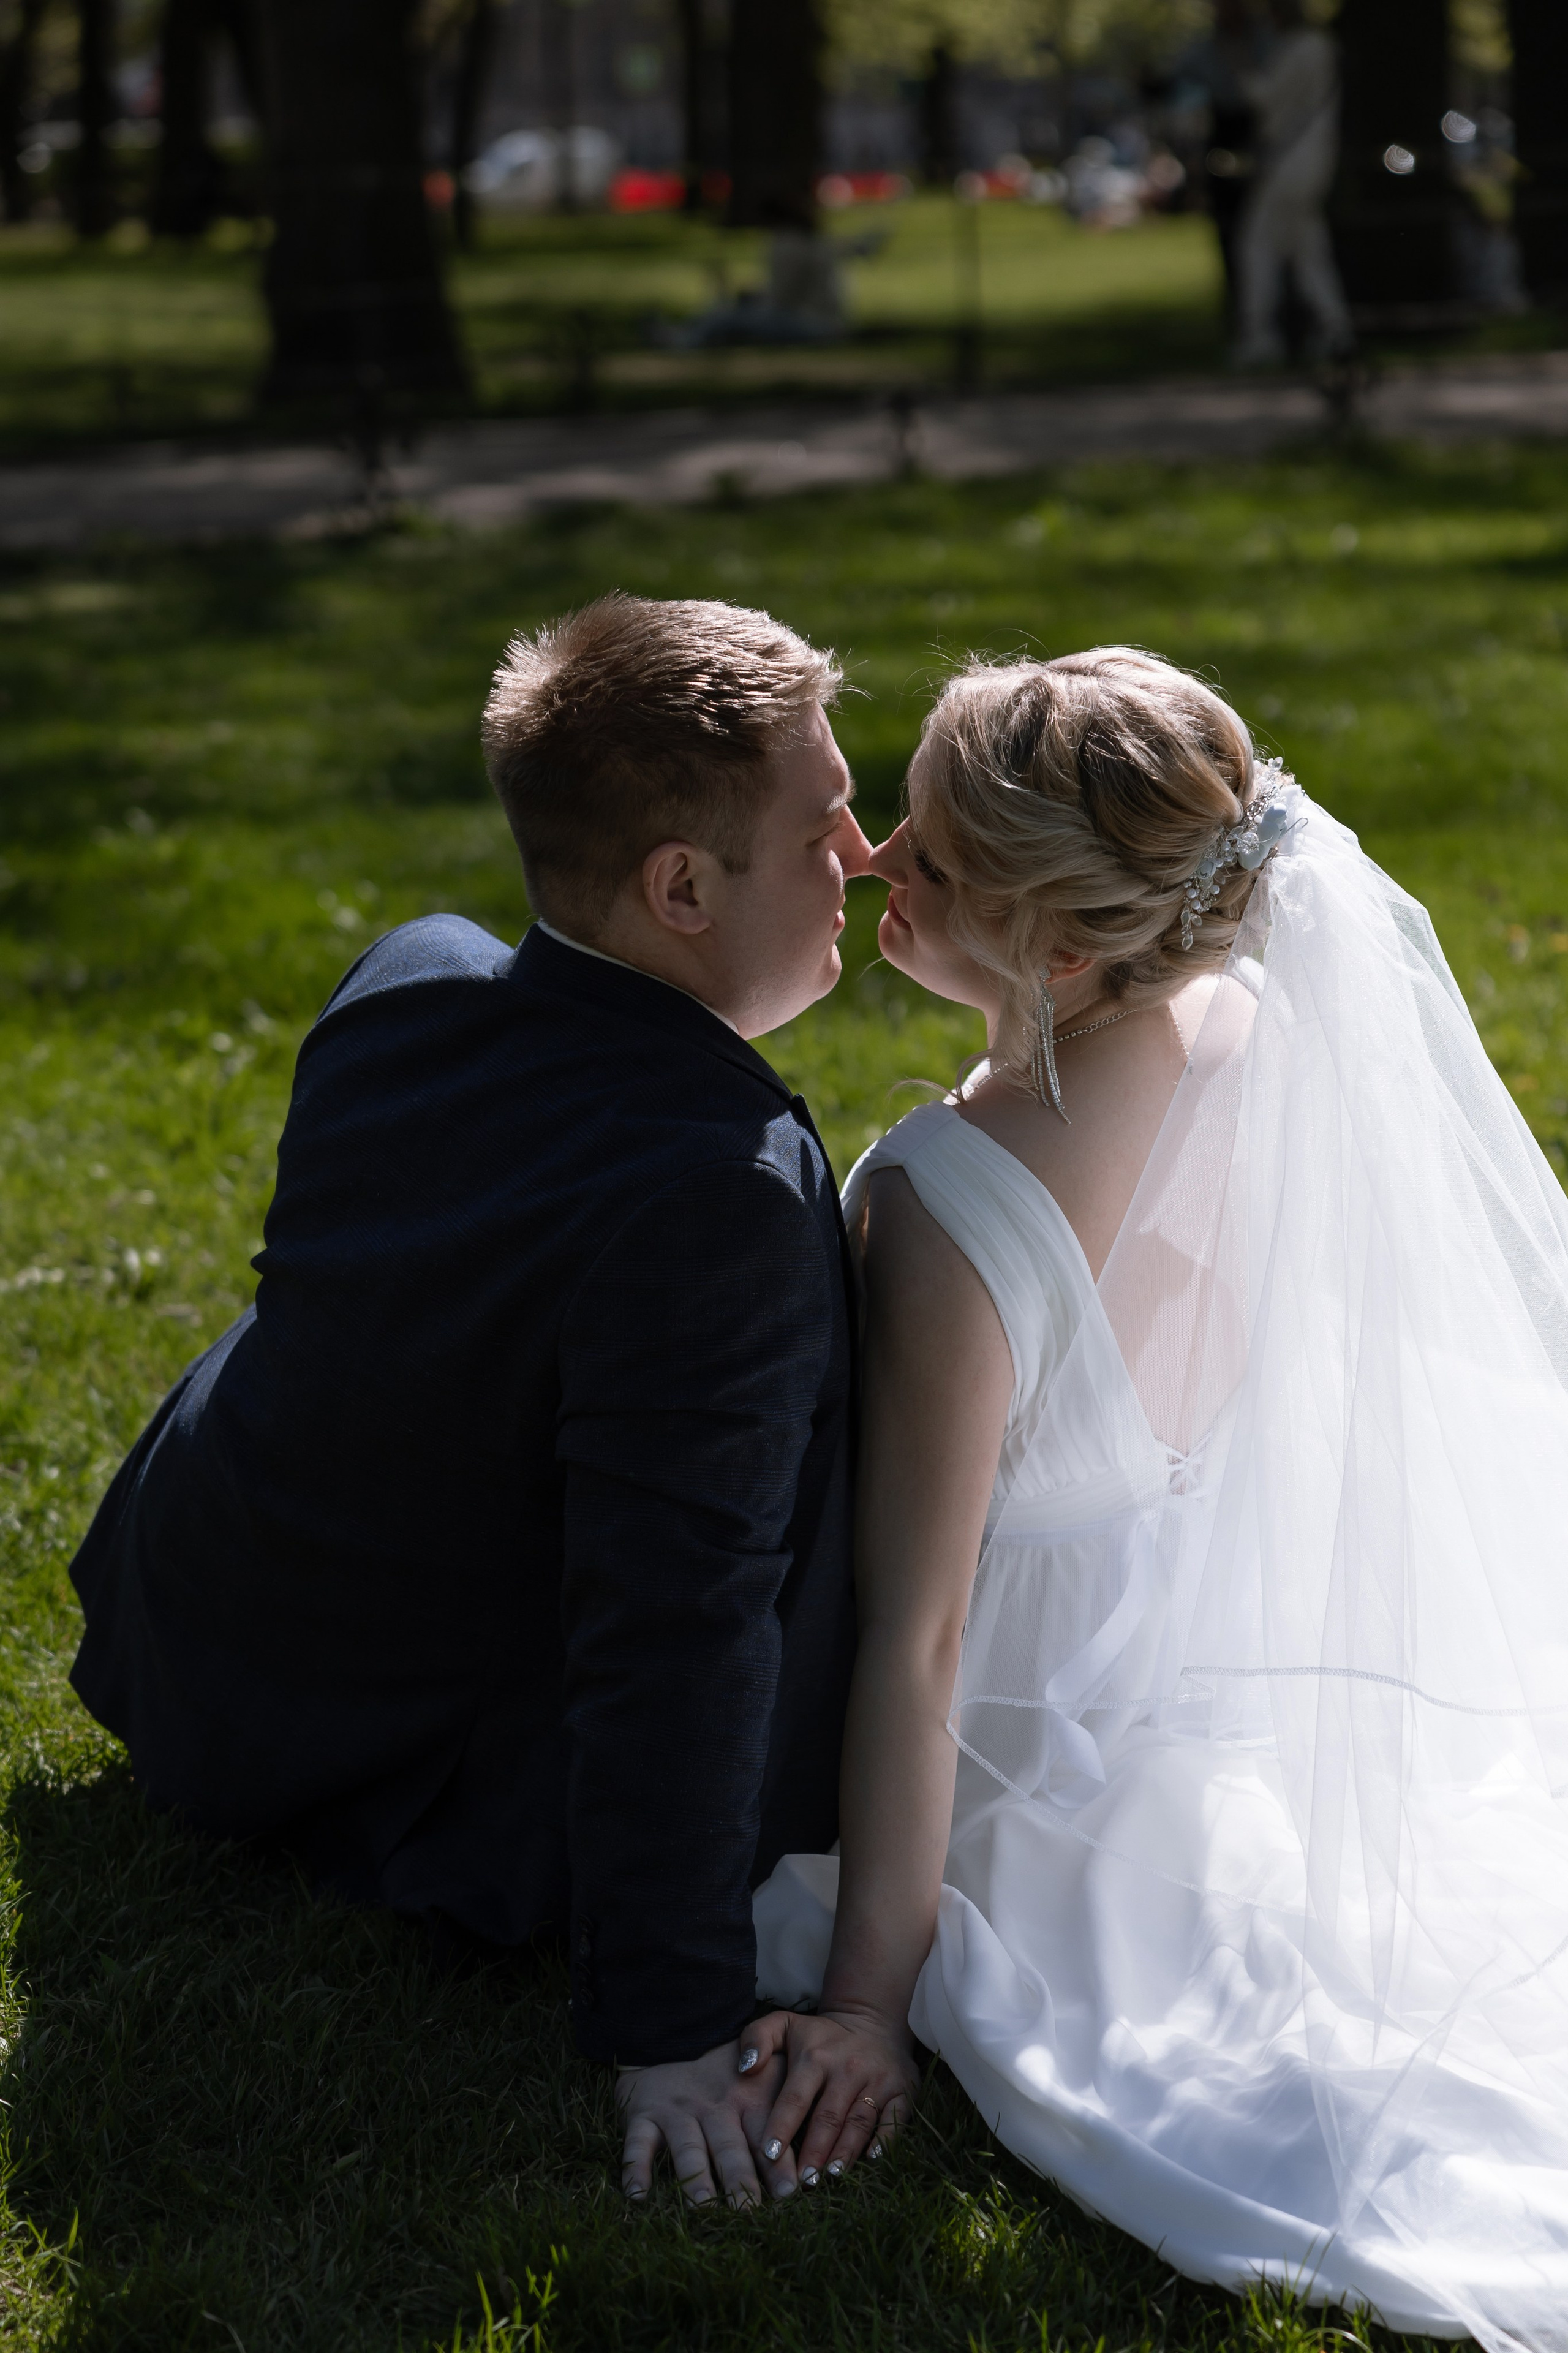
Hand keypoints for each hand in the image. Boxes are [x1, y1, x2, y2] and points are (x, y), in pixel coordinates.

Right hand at [617, 2036, 797, 2206]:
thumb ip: (789, 2099)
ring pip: (687, 2148)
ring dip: (695, 2177)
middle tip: (749, 2212)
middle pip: (728, 2147)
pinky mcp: (644, 2116)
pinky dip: (634, 2168)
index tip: (791, 2191)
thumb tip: (825, 2141)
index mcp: (747, 2099)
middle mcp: (714, 2107)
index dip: (778, 2162)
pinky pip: (637, 2144)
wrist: (671, 2036)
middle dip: (739, 2180)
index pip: (765, 2133)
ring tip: (704, 2206)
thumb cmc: (729, 2069)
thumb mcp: (764, 2072)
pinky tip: (638, 2196)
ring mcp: (677, 2112)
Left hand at [741, 2005, 919, 2183]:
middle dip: (814, 2152)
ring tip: (830, 2178)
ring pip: (859, 2121)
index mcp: (815, 2057)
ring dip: (845, 2152)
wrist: (871, 2023)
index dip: (782, 2127)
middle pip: (829, 2117)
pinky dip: (885, 2141)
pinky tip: (872, 2161)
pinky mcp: (901, 2090)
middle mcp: (847, 2068)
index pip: (795, 2098)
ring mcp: (877, 2080)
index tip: (769, 2156)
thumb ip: (756, 2039)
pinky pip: (894, 2119)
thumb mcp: (783, 2024)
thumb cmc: (818, 2036)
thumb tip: (744, 2069)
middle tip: (801, 2182)